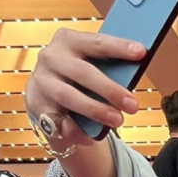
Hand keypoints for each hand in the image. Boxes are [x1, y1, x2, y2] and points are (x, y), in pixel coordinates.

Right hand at [25, 29, 145, 144]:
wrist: (49, 92)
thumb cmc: (81, 75)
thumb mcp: (93, 64)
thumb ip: (110, 67)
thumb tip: (137, 72)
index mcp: (69, 40)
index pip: (96, 42)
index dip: (118, 47)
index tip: (141, 52)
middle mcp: (51, 57)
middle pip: (82, 72)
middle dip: (109, 89)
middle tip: (132, 105)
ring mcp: (41, 81)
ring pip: (67, 96)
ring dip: (95, 110)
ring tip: (117, 120)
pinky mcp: (36, 105)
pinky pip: (57, 121)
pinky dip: (77, 130)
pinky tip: (92, 136)